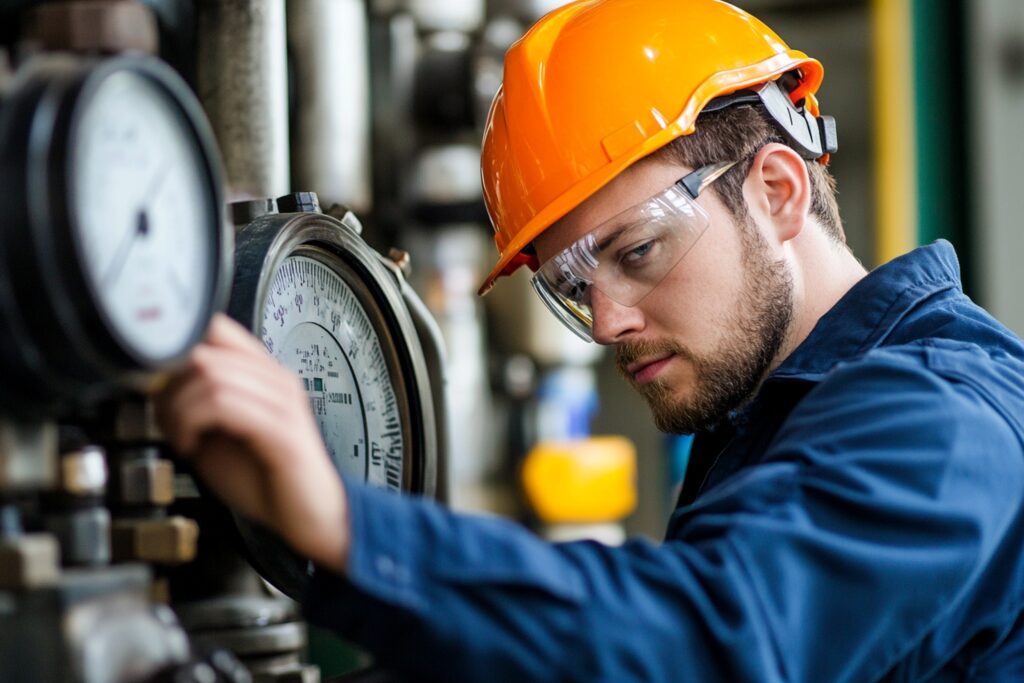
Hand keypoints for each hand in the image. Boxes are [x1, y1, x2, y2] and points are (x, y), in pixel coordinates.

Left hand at [154, 313, 348, 572]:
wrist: (308, 515)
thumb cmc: (265, 477)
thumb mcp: (219, 432)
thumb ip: (195, 403)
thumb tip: (154, 385)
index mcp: (264, 373)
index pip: (217, 326)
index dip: (177, 348)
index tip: (158, 383)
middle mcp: (276, 379)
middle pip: (205, 350)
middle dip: (170, 387)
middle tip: (166, 420)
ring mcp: (282, 401)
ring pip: (210, 375)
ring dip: (179, 409)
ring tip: (180, 437)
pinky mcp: (281, 429)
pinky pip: (224, 405)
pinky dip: (193, 424)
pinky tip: (192, 445)